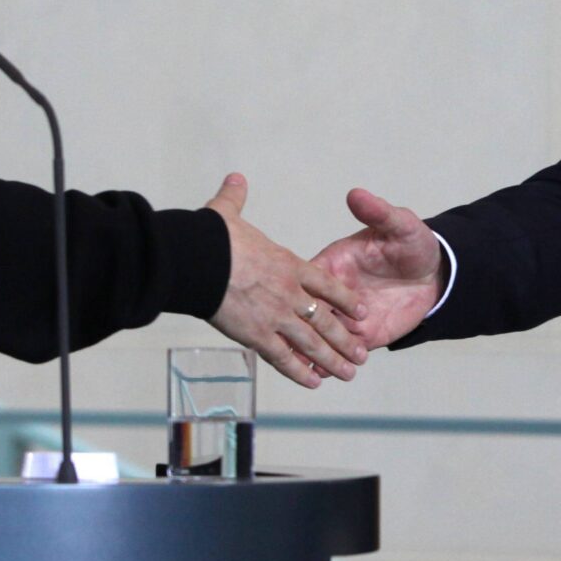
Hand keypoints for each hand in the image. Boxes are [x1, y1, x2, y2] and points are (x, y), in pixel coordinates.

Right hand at [204, 174, 366, 387]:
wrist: (198, 260)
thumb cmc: (212, 237)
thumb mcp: (227, 213)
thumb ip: (235, 198)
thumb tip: (234, 179)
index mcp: (289, 265)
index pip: (327, 285)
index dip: (346, 299)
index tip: (361, 310)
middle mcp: (289, 293)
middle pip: (326, 320)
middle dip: (346, 339)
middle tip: (363, 355)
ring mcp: (275, 316)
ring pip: (312, 342)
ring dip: (333, 359)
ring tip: (350, 373)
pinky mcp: (256, 335)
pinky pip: (283, 357)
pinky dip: (300, 371)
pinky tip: (314, 382)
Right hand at [309, 188, 442, 351]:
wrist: (435, 274)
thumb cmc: (412, 244)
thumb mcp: (399, 225)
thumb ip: (378, 212)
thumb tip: (356, 194)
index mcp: (333, 264)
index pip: (309, 279)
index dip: (299, 291)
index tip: (293, 304)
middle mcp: (334, 293)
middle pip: (309, 312)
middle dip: (303, 329)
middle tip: (296, 344)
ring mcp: (346, 317)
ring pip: (321, 336)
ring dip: (313, 351)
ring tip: (307, 365)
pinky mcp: (362, 335)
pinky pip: (341, 351)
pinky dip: (329, 362)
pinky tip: (321, 374)